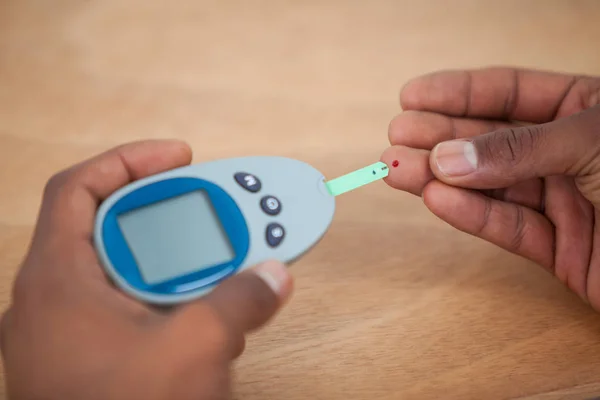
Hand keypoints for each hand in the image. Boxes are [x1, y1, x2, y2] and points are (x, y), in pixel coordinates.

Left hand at [0, 140, 292, 399]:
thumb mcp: (194, 350)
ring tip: (224, 257)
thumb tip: (274, 275)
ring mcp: (73, 333)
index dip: (129, 160)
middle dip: (171, 212)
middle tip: (217, 209)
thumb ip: (240, 301)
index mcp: (58, 280)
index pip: (80, 189)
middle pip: (113, 227)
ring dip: (180, 259)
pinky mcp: (93, 360)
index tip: (180, 156)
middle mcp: (57, 300)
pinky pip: (134, 308)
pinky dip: (172, 297)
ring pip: (129, 272)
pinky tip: (206, 309)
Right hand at [381, 67, 599, 309]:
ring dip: (442, 178)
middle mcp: (573, 153)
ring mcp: (566, 201)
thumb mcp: (595, 143)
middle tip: (396, 138)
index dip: (459, 92)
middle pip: (492, 140)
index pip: (513, 92)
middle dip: (440, 137)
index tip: (412, 95)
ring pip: (492, 186)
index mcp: (591, 109)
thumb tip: (450, 156)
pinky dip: (472, 216)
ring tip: (398, 170)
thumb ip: (521, 149)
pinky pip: (509, 228)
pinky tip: (436, 200)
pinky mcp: (563, 249)